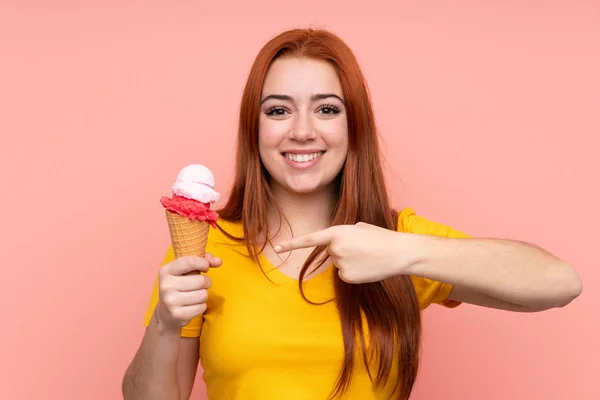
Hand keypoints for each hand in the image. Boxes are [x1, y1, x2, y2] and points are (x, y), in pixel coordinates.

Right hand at [155, 253, 221, 331]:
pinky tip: (192, 306)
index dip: (203, 263)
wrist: (166, 313)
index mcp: (166, 271)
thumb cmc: (180, 286)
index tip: (206, 267)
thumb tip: (219, 261)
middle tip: (200, 285)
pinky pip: (202, 307)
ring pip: (203, 295)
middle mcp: (166, 285)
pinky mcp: (178, 314)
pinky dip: (201, 306)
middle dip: (206, 282)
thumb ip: (203, 260)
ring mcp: (170, 301)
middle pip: (201, 281)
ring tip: (195, 295)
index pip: (189, 262)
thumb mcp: (186, 270)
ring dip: (203, 295)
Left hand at [274, 222, 415, 283]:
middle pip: (330, 251)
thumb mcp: (359, 227)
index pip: (310, 239)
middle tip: (362, 247)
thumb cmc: (381, 237)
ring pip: (338, 263)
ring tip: (368, 255)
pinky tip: (367, 267)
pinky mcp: (347, 277)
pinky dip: (354, 272)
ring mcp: (340, 264)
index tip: (277, 247)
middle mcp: (335, 248)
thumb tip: (335, 245)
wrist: (399, 252)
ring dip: (350, 260)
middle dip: (343, 249)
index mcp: (337, 232)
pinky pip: (344, 274)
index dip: (292, 244)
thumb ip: (343, 234)